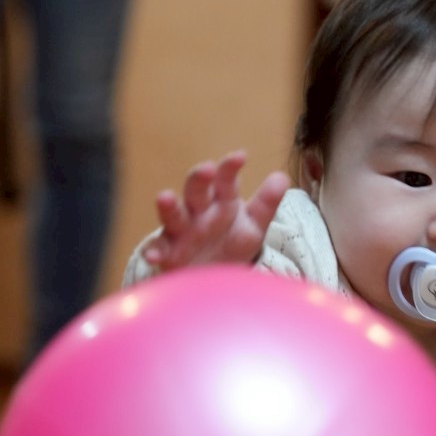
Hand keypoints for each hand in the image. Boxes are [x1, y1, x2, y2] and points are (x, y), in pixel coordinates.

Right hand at [142, 151, 289, 269]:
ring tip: (165, 197)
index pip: (226, 180)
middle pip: (196, 190)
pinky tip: (153, 256)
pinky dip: (154, 251)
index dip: (230, 168)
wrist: (212, 278)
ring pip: (173, 214)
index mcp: (221, 201)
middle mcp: (198, 211)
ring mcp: (181, 230)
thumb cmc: (231, 245)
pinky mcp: (167, 252)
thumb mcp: (253, 226)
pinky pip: (158, 249)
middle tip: (206, 168)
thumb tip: (282, 177)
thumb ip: (266, 203)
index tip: (240, 157)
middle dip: (199, 178)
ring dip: (168, 206)